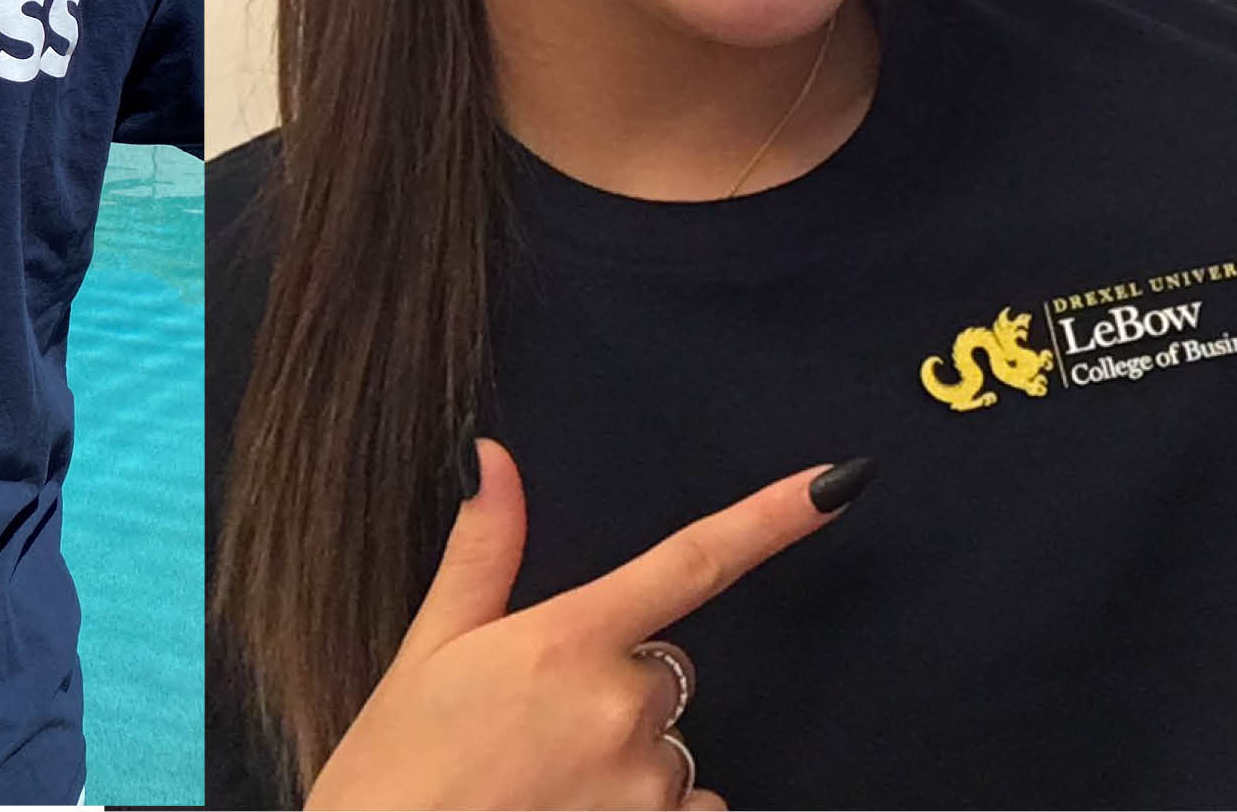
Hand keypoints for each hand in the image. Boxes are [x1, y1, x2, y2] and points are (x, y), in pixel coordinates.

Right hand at [307, 442, 865, 809]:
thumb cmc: (397, 767)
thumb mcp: (428, 648)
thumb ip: (481, 551)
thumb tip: (492, 459)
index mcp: (566, 640)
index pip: (691, 561)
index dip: (772, 518)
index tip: (839, 481)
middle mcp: (621, 706)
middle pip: (663, 671)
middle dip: (614, 688)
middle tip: (531, 725)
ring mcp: (646, 783)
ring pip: (670, 748)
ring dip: (627, 759)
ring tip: (543, 782)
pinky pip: (692, 810)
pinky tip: (576, 811)